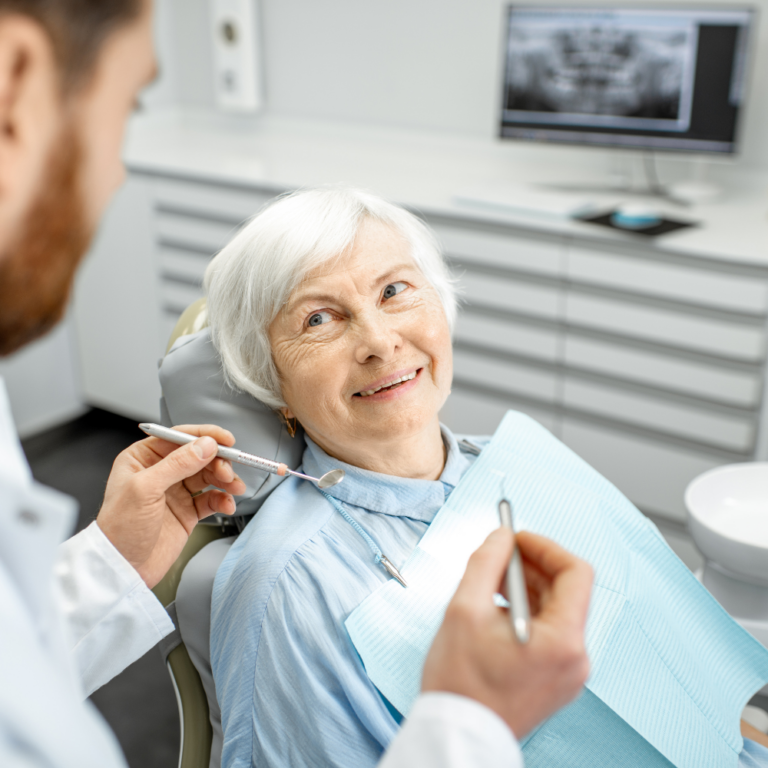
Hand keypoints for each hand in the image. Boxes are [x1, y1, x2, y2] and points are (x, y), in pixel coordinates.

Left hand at [96, 424, 246, 588]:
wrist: (122, 569)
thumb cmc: (119, 529)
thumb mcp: (145, 489)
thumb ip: (177, 464)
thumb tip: (205, 445)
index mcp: (142, 458)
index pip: (178, 437)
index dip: (204, 436)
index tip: (225, 440)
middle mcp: (160, 472)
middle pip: (198, 455)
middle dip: (218, 461)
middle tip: (228, 471)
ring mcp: (175, 492)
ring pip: (208, 476)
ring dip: (225, 479)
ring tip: (234, 487)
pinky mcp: (187, 512)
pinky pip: (211, 499)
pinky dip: (223, 500)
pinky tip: (227, 504)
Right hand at [421, 528, 592, 739]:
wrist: (456, 737)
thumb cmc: (460, 683)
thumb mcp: (464, 609)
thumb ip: (486, 563)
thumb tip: (501, 537)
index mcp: (563, 641)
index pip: (575, 572)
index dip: (545, 547)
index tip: (517, 538)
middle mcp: (575, 658)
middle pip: (566, 590)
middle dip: (532, 565)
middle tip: (499, 553)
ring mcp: (567, 672)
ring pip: (556, 610)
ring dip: (526, 587)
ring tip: (490, 582)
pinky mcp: (554, 679)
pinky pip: (549, 631)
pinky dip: (527, 611)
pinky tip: (496, 608)